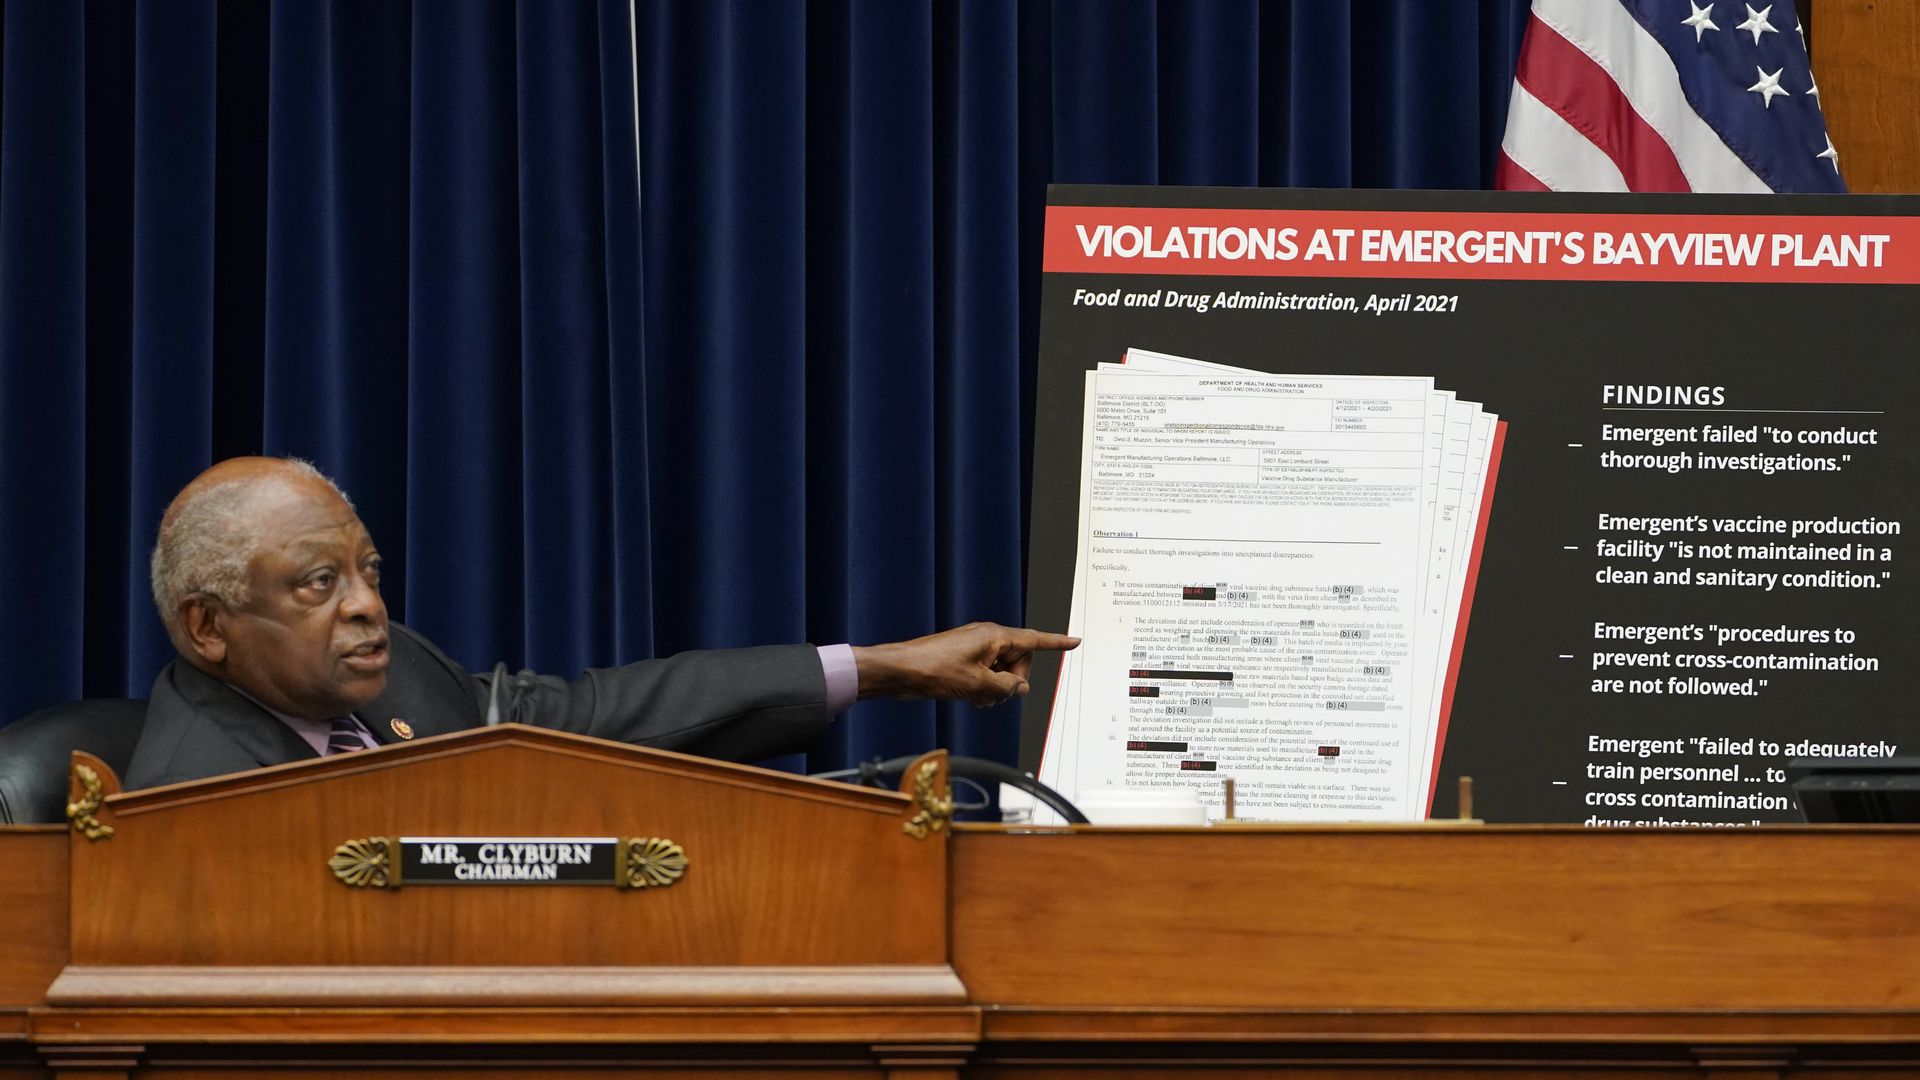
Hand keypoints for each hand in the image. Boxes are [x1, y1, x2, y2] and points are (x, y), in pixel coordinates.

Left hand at [852, 622, 1079, 707]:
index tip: (1075, 641)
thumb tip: (1021, 688)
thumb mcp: (979, 685)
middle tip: (997, 695)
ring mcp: (975, 649)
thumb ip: (1007, 687)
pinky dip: (986, 687)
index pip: (1034, 640)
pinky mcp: (964, 659)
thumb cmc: (934, 670)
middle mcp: (987, 638)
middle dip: (1014, 681)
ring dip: (997, 688)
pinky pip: (987, 673)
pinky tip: (973, 699)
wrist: (902, 671)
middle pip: (1019, 661)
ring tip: (979, 700)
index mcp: (994, 636)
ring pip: (1002, 670)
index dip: (1056, 643)